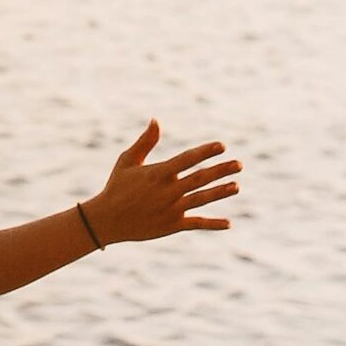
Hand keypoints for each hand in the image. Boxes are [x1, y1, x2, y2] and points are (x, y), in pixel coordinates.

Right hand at [83, 119, 240, 243]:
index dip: (206, 151)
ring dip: (221, 192)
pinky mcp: (171, 225)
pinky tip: (228, 223)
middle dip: (221, 170)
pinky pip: (196, 224)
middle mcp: (167, 191)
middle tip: (239, 164)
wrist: (105, 221)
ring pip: (202, 199)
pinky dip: (213, 224)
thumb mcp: (127, 161)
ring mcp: (171, 209)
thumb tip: (156, 120)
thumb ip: (145, 142)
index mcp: (158, 173)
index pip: (187, 159)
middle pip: (200, 178)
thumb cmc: (116, 187)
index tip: (222, 146)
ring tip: (236, 186)